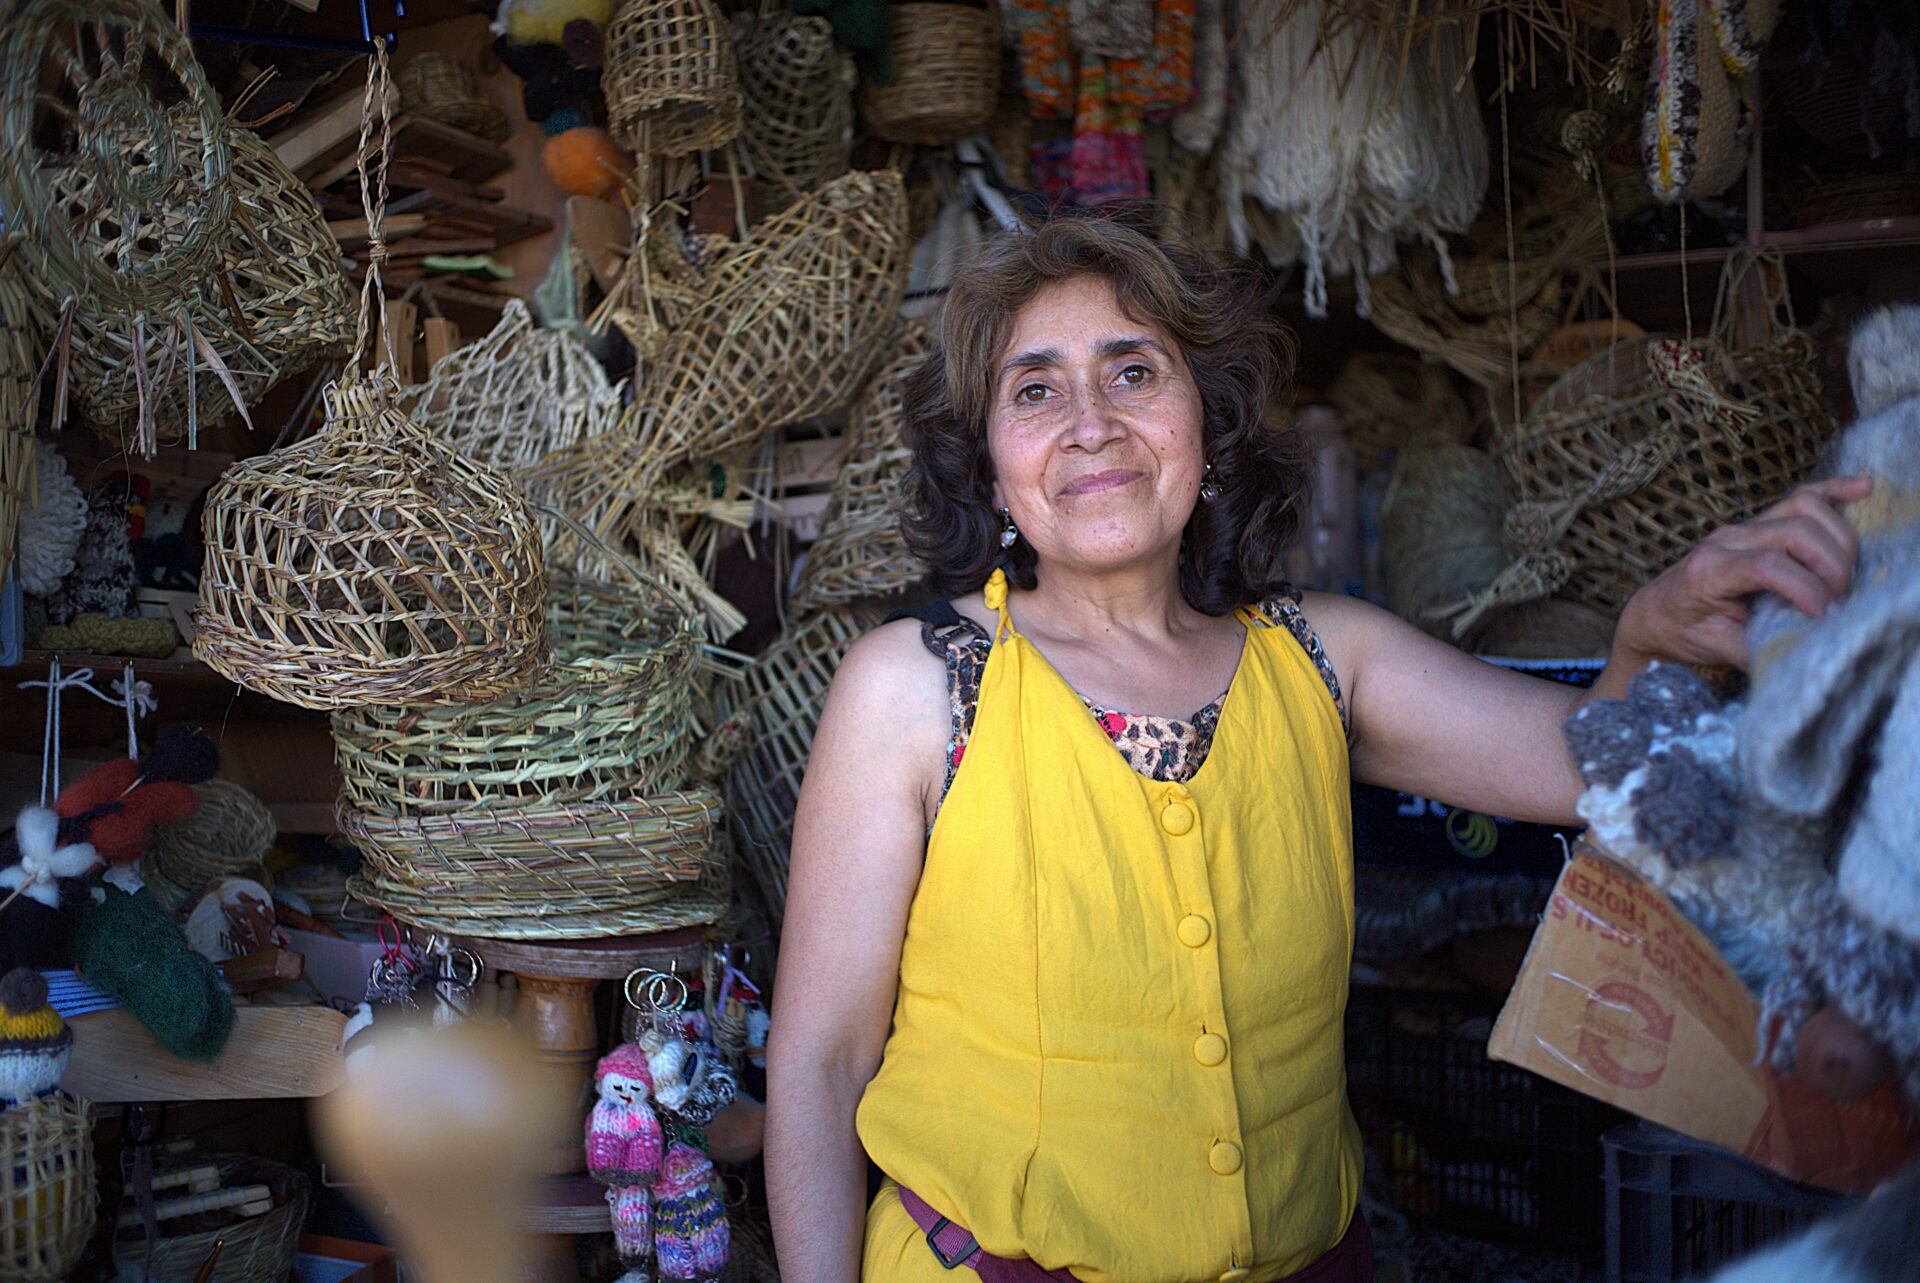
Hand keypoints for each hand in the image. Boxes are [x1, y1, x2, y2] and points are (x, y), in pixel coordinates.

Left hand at [1614, 476, 1872, 669]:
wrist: (1655, 612)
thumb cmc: (1683, 631)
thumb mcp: (1715, 648)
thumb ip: (1758, 647)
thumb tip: (1806, 649)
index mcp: (1708, 570)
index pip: (1767, 565)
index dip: (1806, 588)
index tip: (1826, 615)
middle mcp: (1725, 539)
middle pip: (1794, 531)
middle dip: (1830, 566)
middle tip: (1839, 600)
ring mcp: (1742, 526)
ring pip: (1802, 507)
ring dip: (1837, 538)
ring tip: (1844, 575)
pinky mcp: (1758, 522)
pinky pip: (1800, 497)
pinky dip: (1833, 491)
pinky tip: (1863, 488)